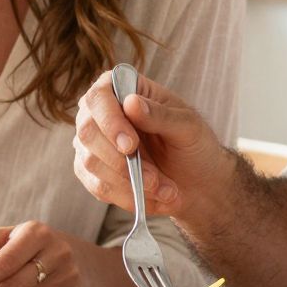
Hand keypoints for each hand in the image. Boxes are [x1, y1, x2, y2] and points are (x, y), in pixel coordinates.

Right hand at [72, 70, 231, 220]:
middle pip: (87, 132)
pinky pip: (99, 187)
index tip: (130, 146)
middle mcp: (102, 113)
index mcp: (124, 89)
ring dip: (130, 182)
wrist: (198, 182)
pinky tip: (153, 197)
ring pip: (91, 163)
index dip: (110, 121)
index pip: (99, 97)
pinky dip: (127, 196)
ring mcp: (94, 144)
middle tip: (153, 179)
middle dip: (120, 161)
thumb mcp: (188, 127)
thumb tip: (131, 102)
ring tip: (165, 189)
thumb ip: (161, 115)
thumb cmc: (193, 144)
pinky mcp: (94, 173)